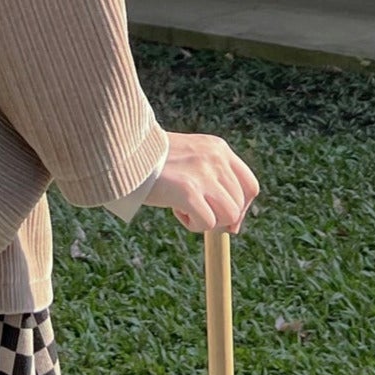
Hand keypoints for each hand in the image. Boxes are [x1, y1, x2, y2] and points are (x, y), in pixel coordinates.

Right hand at [144, 132, 259, 233]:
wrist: (124, 151)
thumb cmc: (153, 162)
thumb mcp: (191, 160)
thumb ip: (213, 181)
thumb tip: (233, 226)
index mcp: (218, 149)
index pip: (250, 185)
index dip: (243, 207)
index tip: (226, 218)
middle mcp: (216, 159)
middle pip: (239, 205)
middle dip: (221, 218)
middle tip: (195, 211)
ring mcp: (203, 174)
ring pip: (228, 216)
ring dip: (207, 221)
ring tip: (184, 208)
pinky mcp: (189, 191)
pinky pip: (208, 223)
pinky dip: (192, 224)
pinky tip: (175, 210)